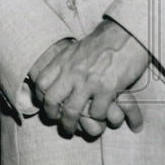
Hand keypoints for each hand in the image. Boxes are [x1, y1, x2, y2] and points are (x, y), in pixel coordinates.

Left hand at [34, 19, 149, 136]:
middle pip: (51, 100)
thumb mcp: (75, 50)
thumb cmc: (101, 43)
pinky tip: (99, 117)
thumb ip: (64, 64)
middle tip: (58, 122)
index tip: (45, 105)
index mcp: (63, 61)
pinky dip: (97, 118)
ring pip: (71, 110)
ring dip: (71, 123)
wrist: (125, 35)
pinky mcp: (107, 88)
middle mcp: (72, 71)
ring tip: (73, 129)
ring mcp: (88, 80)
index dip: (40, 97)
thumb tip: (54, 76)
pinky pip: (96, 112)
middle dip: (52, 115)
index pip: (40, 83)